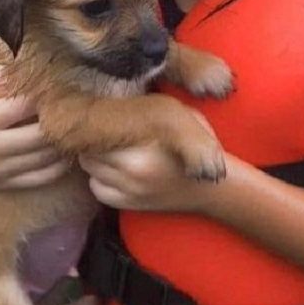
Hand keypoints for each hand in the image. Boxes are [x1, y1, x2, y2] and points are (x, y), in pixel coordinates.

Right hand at [0, 66, 70, 189]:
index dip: (44, 95)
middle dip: (59, 120)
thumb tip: (11, 72)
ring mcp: (0, 170)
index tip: (55, 89)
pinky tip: (64, 148)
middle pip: (40, 134)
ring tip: (70, 126)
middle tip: (69, 109)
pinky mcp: (10, 185)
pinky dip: (62, 163)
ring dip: (63, 140)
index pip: (24, 106)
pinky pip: (46, 176)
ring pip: (47, 156)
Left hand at [79, 110, 221, 212]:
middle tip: (107, 131)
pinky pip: (97, 189)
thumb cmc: (199, 148)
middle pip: (90, 152)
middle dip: (95, 140)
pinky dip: (99, 179)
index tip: (107, 117)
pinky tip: (114, 170)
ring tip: (111, 148)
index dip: (101, 123)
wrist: (214, 188)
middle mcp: (131, 174)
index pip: (100, 134)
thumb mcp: (183, 118)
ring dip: (95, 158)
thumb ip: (151, 110)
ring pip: (90, 170)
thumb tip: (122, 99)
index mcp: (142, 151)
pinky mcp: (129, 205)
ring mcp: (129, 191)